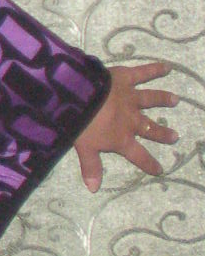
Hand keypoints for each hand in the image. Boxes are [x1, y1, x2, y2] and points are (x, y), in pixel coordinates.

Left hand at [74, 60, 178, 191]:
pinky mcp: (126, 78)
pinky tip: (166, 66)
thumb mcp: (84, 148)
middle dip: (162, 133)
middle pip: (150, 129)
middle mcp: (131, 119)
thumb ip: (91, 167)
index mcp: (121, 138)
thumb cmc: (81, 125)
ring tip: (175, 100)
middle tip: (175, 136)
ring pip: (151, 100)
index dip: (149, 163)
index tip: (160, 169)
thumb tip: (93, 189)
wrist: (79, 97)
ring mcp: (131, 98)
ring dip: (163, 99)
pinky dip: (155, 69)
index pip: (138, 155)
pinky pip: (143, 73)